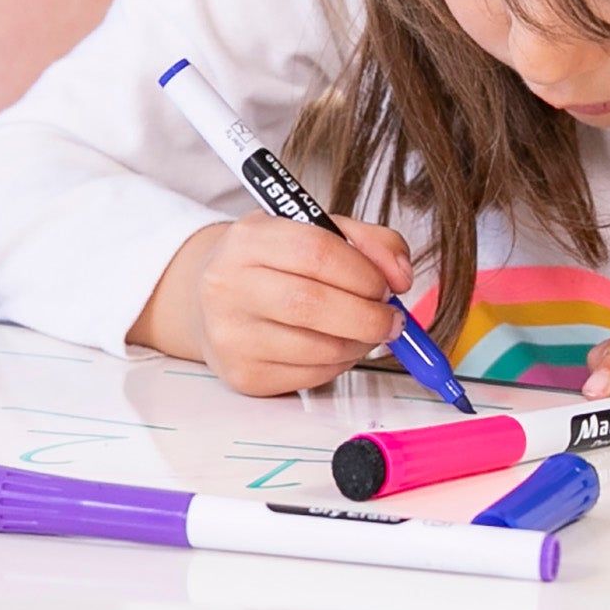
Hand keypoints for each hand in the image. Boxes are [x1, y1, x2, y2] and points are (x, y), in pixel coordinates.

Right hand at [135, 212, 429, 395]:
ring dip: (359, 344)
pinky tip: (335, 348)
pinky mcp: (242, 375)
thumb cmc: (272, 265)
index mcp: (247, 240)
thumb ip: (367, 242)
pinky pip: (310, 376)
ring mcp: (231, 334)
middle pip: (312, 304)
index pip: (316, 252)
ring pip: (318, 347)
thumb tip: (401, 276)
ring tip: (364, 332)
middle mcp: (228, 286)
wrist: (208, 302)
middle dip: (369, 316)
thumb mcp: (313, 232)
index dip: (365, 272)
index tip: (387, 285)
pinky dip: (338, 365)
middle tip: (390, 319)